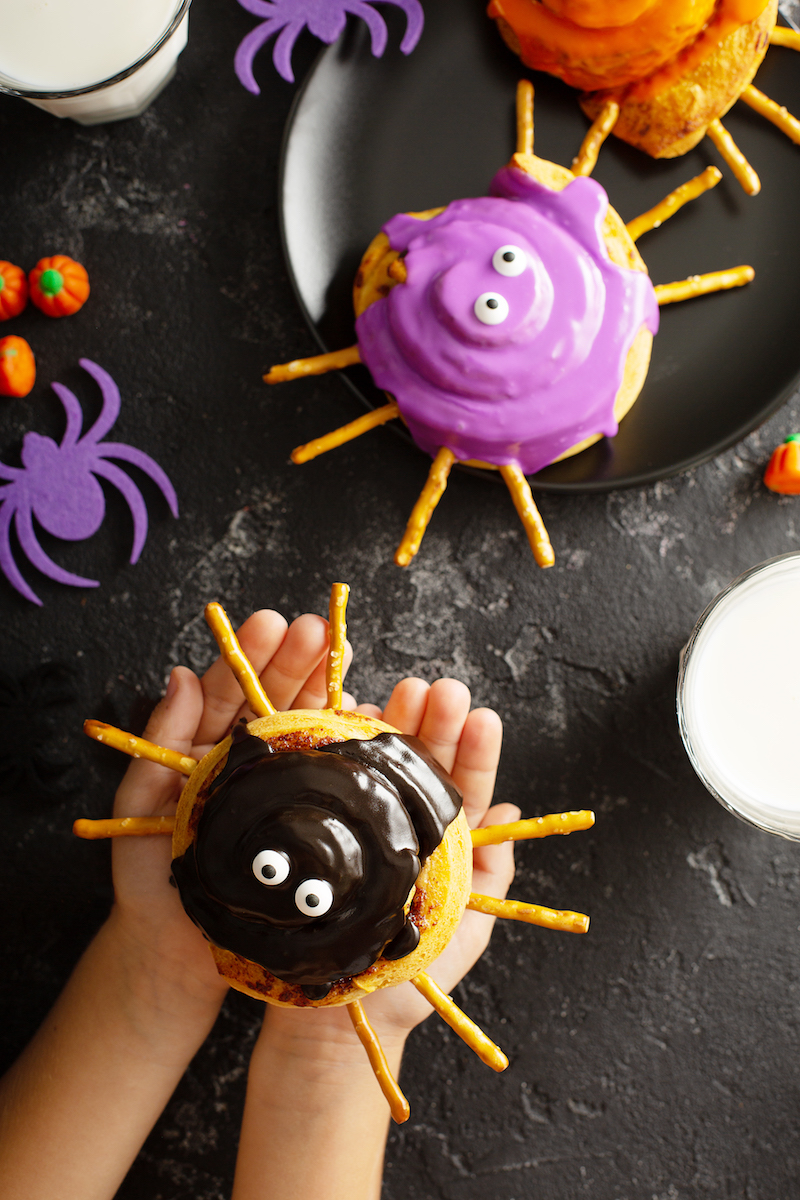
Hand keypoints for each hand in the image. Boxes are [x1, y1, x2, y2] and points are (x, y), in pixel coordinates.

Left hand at [108, 608, 354, 1028]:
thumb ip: (160, 744)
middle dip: (298, 661)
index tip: (273, 622)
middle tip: (320, 631)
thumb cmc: (152, 885)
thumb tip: (178, 676)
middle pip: (277, 701)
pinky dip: (353, 745)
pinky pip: (335, 776)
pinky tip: (372, 718)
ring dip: (331, 692)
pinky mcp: (313, 825)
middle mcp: (249, 763)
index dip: (252, 656)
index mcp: (206, 751)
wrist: (180, 955)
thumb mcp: (141, 808)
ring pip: (309, 729)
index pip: (229, 692)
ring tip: (352, 660)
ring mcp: (283, 792)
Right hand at [261, 677, 516, 1051]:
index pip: (463, 788)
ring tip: (402, 695)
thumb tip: (513, 810)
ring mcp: (356, 827)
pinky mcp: (316, 832)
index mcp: (440, 844)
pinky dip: (341, 748)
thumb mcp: (465, 928)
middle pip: (422, 764)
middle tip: (442, 691)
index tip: (481, 717)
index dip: (473, 751)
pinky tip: (351, 718)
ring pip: (379, 765)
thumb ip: (492, 873)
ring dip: (393, 725)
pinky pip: (331, 782)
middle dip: (434, 723)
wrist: (332, 1021)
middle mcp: (400, 828)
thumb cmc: (401, 980)